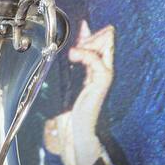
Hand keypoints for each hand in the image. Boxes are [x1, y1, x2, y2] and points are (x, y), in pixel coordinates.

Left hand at [44, 21, 113, 164]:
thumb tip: (57, 63)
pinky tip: (73, 55)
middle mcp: (103, 72)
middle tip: (76, 41)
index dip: (90, 34)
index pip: (100, 44)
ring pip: (104, 46)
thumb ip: (64, 76)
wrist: (74, 134)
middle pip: (107, 40)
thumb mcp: (63, 91)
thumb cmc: (68, 116)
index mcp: (95, 72)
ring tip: (73, 51)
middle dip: (91, 35)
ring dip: (87, 43)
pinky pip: (96, 60)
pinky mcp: (102, 81)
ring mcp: (104, 76)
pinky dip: (84, 54)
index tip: (79, 30)